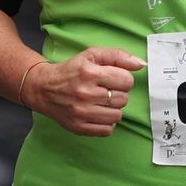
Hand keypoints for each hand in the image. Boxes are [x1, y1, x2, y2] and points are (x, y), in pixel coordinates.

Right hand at [23, 48, 145, 136]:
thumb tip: (141, 64)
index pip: (126, 80)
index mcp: (89, 73)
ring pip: (117, 115)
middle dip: (118, 93)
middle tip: (105, 89)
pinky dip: (106, 122)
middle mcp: (85, 94)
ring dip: (113, 108)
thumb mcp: (92, 55)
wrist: (44, 89)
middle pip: (123, 99)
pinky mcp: (79, 127)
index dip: (123, 78)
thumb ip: (118, 56)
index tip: (113, 78)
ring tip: (101, 102)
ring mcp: (81, 113)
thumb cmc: (71, 70)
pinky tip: (98, 113)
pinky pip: (107, 130)